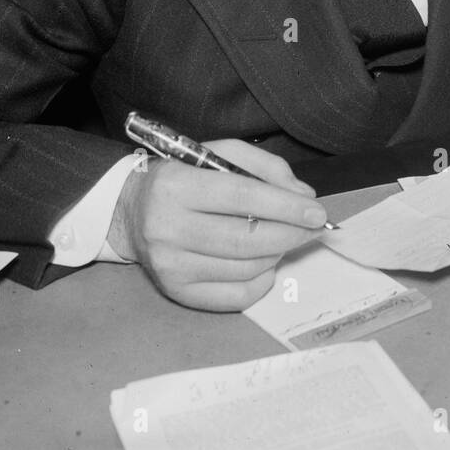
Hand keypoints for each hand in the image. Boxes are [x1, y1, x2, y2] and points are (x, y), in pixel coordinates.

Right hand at [107, 139, 326, 310]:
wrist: (132, 212)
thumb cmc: (183, 178)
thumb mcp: (218, 154)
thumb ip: (264, 166)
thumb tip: (303, 196)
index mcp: (176, 186)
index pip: (242, 197)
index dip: (286, 206)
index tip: (317, 212)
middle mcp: (167, 228)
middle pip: (246, 238)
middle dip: (291, 233)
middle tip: (313, 228)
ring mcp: (170, 266)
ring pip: (245, 268)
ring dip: (277, 253)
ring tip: (284, 238)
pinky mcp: (176, 291)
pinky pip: (234, 296)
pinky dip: (261, 281)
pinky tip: (264, 262)